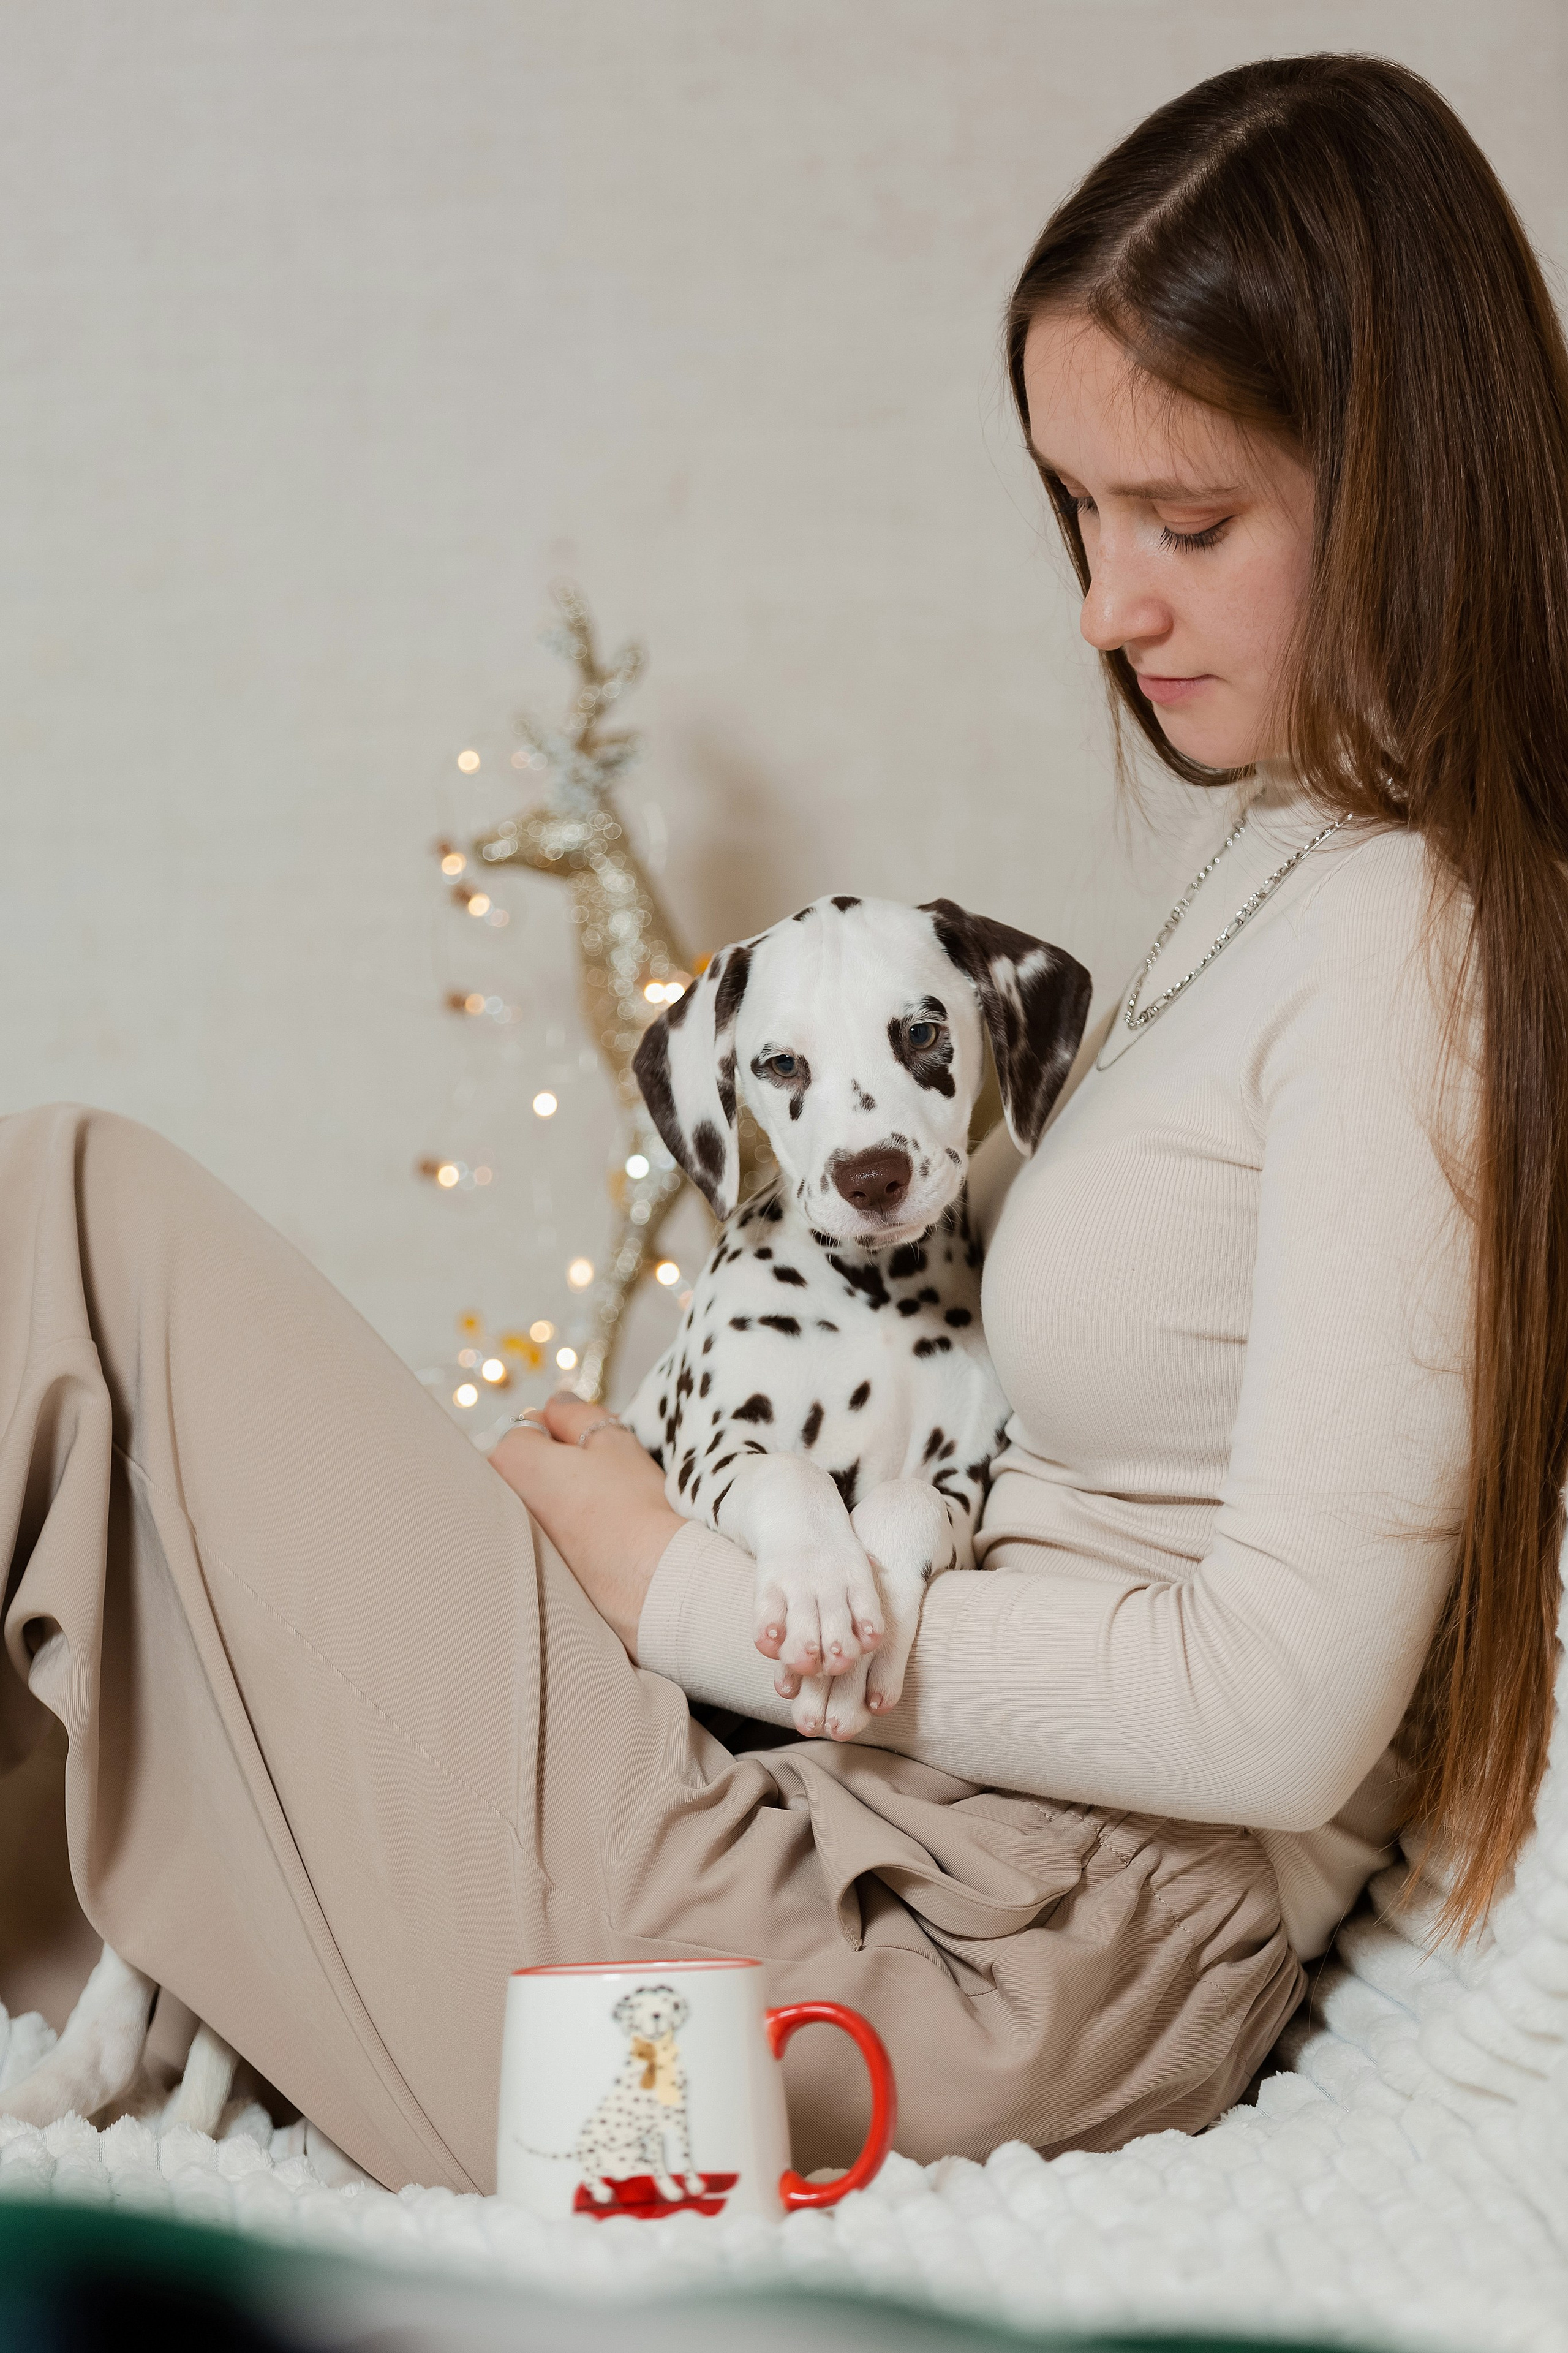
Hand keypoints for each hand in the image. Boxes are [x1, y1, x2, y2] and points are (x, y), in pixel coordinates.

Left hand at [489, 1395, 682, 1658]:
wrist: (648, 1580)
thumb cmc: (631, 1505)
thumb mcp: (610, 1439)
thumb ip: (575, 1412)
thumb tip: (556, 1404)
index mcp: (511, 1459)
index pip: (531, 1424)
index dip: (569, 1428)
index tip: (597, 1443)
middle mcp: (501, 1500)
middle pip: (530, 1463)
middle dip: (561, 1462)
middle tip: (606, 1474)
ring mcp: (516, 1539)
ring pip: (541, 1498)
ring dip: (566, 1495)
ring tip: (607, 1507)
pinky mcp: (535, 1570)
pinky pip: (549, 1533)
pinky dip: (571, 1528)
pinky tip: (602, 1536)